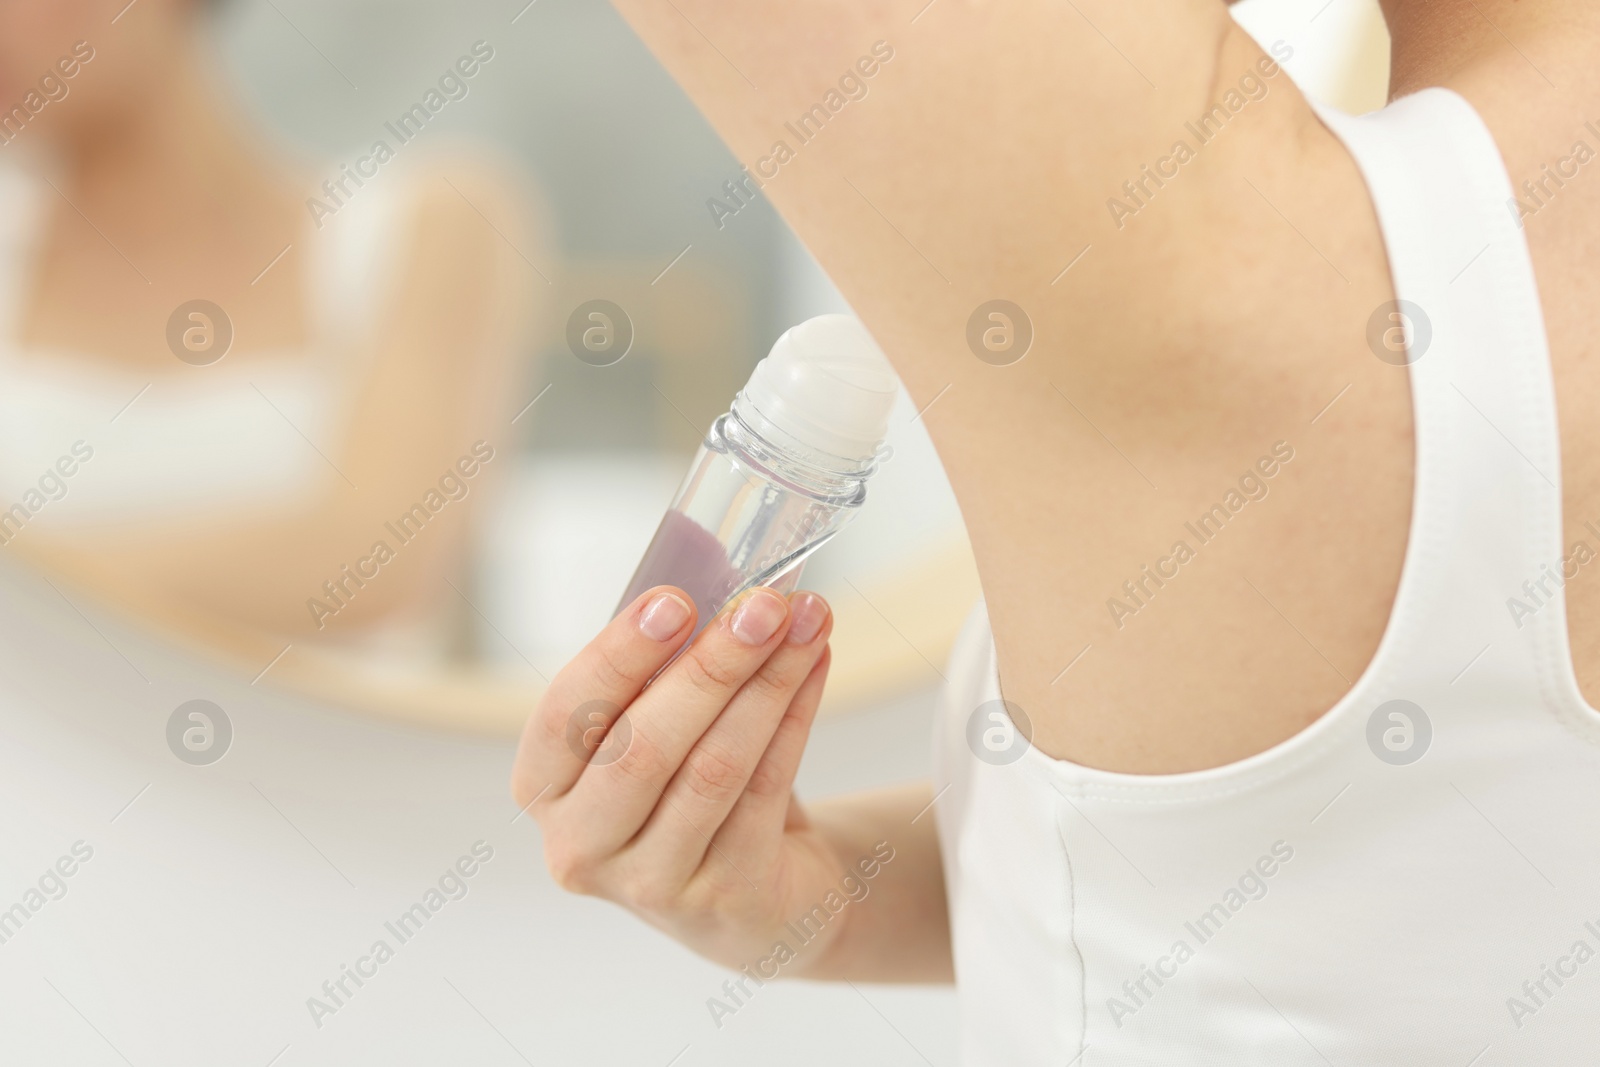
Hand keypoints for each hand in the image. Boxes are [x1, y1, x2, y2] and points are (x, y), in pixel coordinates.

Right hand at [511, 585, 853, 971]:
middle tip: (764, 605)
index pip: (565, 716)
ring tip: (807, 622)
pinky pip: (764, 793)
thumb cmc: (687, 785)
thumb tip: (718, 581)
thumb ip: (663, 670)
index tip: (674, 600)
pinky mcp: (726, 899)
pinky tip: (815, 665)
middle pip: (643, 748)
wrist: (759, 893)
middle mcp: (581, 846)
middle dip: (711, 667)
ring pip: (713, 770)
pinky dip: (794, 719)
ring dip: (767, 684)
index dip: (619, 655)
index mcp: (543, 788)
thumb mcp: (655, 728)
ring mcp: (651, 884)